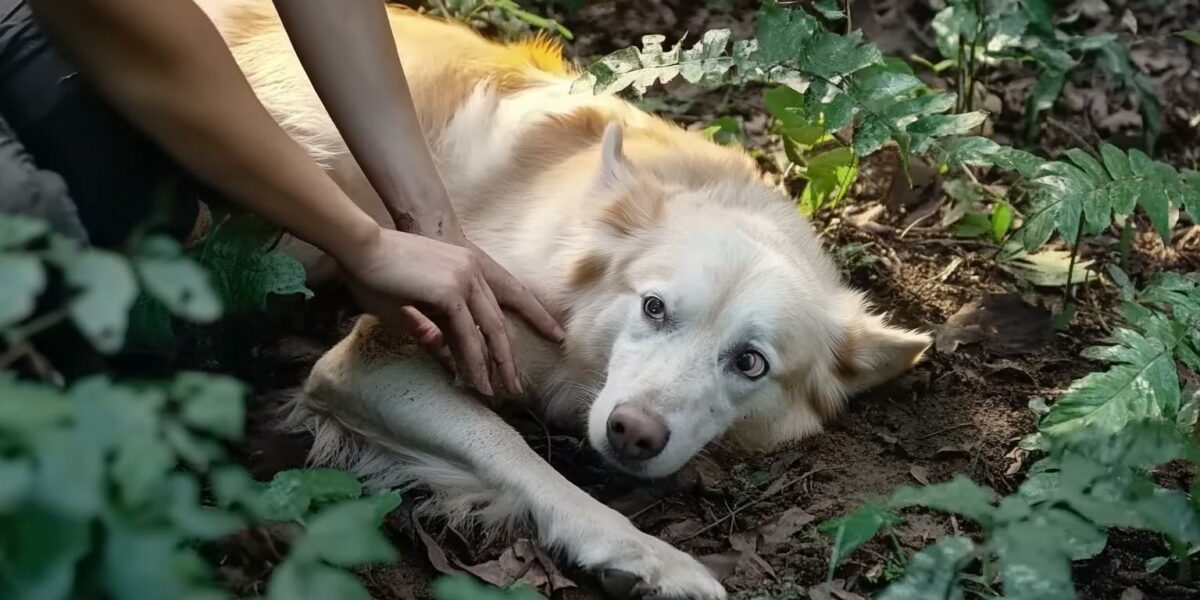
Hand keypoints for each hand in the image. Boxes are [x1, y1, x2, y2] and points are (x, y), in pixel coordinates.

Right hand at [339, 227, 558, 396]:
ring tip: (501, 393)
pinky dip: (474, 362)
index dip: (494, 342)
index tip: (498, 368)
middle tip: (514, 387)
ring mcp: (464, 278)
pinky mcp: (450, 290)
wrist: (357, 247)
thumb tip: (450, 363)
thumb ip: (433, 332)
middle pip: (497, 322)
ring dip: (495, 365)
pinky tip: (477, 382)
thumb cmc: (373, 275)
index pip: (487, 311)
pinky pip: (468, 334)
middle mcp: (471, 270)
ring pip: (488, 330)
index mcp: (465, 267)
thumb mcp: (410, 308)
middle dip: (506, 358)